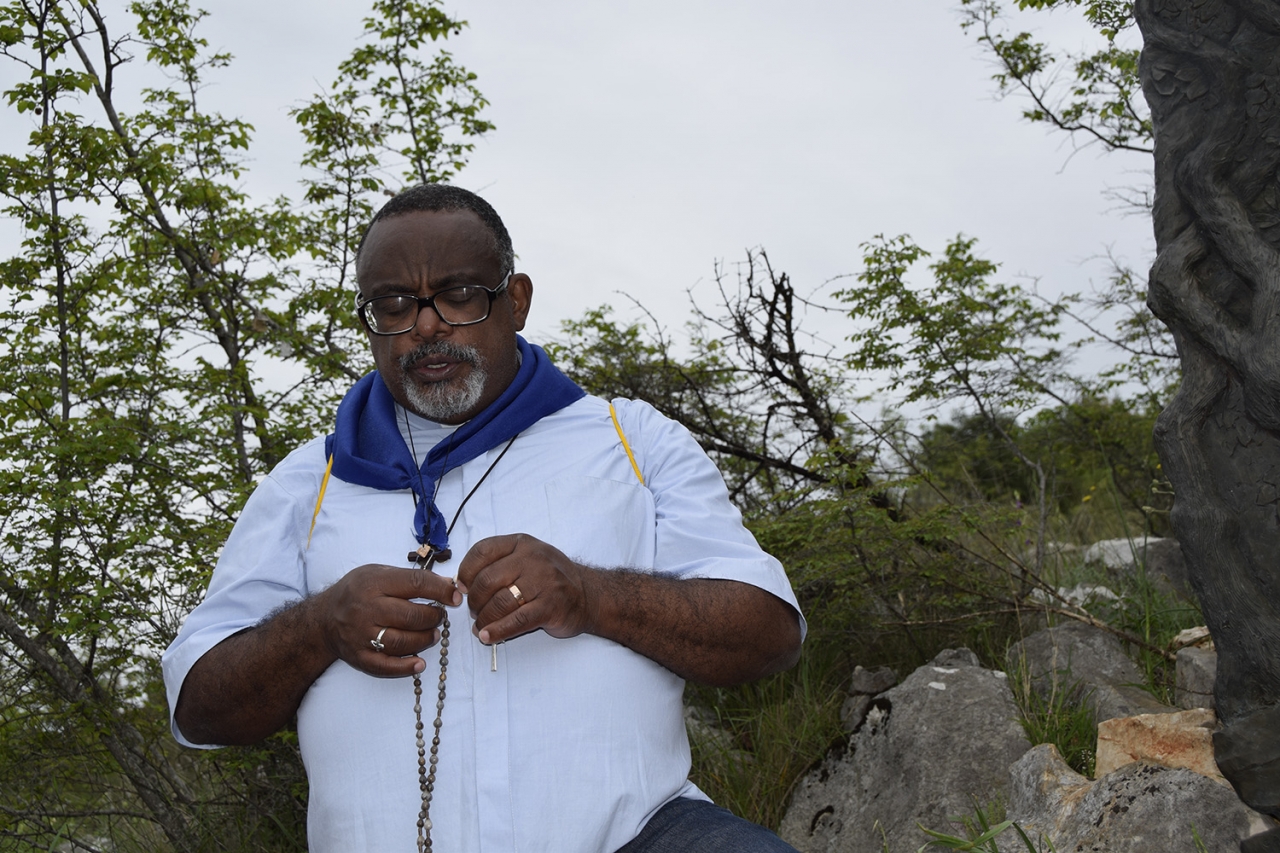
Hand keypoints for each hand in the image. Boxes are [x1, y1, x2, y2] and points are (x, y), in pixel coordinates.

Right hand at [320, 564, 461, 676]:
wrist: (325, 618)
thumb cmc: (358, 591)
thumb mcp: (379, 573)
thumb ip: (411, 578)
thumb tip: (449, 585)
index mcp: (373, 583)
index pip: (415, 584)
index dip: (440, 590)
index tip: (455, 596)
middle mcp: (366, 609)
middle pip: (411, 615)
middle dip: (433, 617)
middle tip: (440, 617)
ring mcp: (361, 635)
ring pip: (402, 641)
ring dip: (424, 640)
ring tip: (432, 635)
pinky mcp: (359, 656)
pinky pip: (385, 665)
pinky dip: (405, 667)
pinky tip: (419, 664)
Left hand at [456, 534, 597, 644]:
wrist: (588, 595)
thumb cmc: (550, 578)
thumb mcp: (527, 557)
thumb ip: (498, 563)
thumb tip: (461, 583)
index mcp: (521, 543)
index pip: (482, 551)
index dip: (466, 572)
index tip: (463, 588)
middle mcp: (532, 558)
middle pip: (487, 580)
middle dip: (475, 601)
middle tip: (475, 612)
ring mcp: (543, 582)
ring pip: (499, 602)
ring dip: (484, 619)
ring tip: (481, 626)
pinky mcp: (551, 607)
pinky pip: (516, 621)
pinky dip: (498, 631)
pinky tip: (487, 636)